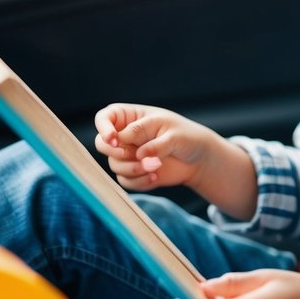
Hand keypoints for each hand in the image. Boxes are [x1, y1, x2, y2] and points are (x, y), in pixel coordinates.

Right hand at [93, 103, 215, 191]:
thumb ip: (155, 143)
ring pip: (114, 164)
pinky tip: (155, 176)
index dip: (104, 128)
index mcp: (131, 117)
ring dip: (133, 168)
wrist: (197, 158)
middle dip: (117, 152)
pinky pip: (125, 181)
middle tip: (137, 155)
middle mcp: (125, 136)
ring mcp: (127, 155)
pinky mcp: (133, 173)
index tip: (114, 139)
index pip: (104, 118)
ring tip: (156, 166)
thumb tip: (139, 154)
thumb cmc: (186, 137)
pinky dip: (139, 181)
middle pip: (102, 144)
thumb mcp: (173, 134)